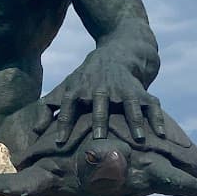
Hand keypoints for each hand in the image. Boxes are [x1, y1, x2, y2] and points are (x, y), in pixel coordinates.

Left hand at [47, 53, 166, 144]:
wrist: (119, 52)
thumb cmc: (87, 78)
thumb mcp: (66, 87)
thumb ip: (48, 108)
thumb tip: (35, 132)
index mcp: (79, 90)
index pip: (69, 108)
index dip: (64, 124)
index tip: (60, 143)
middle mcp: (101, 89)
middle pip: (99, 105)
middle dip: (99, 119)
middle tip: (98, 137)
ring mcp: (123, 89)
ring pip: (129, 105)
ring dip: (134, 120)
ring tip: (138, 138)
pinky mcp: (141, 91)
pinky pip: (151, 104)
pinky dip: (157, 118)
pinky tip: (161, 134)